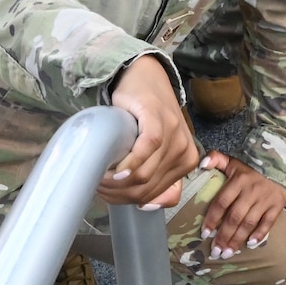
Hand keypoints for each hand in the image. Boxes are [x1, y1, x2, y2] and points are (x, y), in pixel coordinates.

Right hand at [102, 55, 200, 209]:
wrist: (145, 77)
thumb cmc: (146, 115)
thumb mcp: (156, 148)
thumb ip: (157, 175)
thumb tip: (149, 207)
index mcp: (187, 162)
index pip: (158, 196)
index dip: (129, 201)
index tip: (109, 196)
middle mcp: (185, 151)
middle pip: (148, 188)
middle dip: (119, 193)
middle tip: (98, 186)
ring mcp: (175, 135)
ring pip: (145, 175)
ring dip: (118, 182)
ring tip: (99, 176)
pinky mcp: (159, 120)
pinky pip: (146, 150)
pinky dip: (129, 163)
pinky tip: (115, 169)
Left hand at [198, 151, 285, 258]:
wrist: (278, 162)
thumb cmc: (250, 167)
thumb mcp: (232, 160)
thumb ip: (215, 159)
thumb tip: (201, 164)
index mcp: (238, 180)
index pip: (222, 202)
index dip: (212, 219)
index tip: (205, 233)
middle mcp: (251, 191)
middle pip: (235, 217)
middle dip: (224, 236)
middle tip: (215, 252)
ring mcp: (265, 199)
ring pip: (249, 223)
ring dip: (237, 239)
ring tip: (227, 253)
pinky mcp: (277, 205)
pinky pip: (268, 223)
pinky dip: (259, 234)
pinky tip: (249, 245)